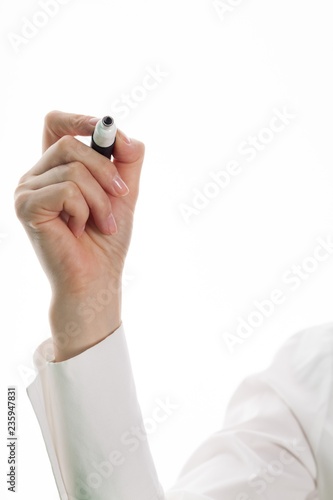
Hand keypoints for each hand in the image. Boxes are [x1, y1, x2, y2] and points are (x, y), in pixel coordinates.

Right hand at [14, 111, 144, 359]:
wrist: (97, 277)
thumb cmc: (106, 237)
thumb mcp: (123, 191)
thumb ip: (127, 159)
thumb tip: (125, 135)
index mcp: (55, 168)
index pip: (55, 123)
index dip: (79, 119)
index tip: (105, 128)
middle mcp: (36, 175)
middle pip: (70, 143)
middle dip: (105, 170)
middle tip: (120, 196)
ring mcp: (26, 190)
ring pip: (73, 169)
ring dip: (100, 200)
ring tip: (101, 223)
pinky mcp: (26, 206)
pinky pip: (66, 190)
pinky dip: (85, 210)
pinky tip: (78, 229)